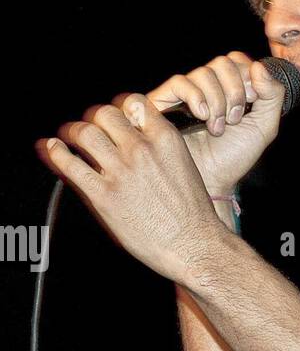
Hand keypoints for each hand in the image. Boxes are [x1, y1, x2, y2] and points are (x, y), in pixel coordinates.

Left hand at [35, 92, 229, 284]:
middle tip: (90, 128)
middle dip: (94, 118)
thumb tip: (132, 136)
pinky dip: (56, 152)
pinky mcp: (103, 195)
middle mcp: (142, 150)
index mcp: (165, 139)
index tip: (115, 118)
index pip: (133, 103)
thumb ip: (159, 148)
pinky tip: (52, 148)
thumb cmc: (192, 215)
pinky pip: (69, 164)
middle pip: (105, 114)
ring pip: (85, 132)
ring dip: (73, 131)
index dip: (120, 108)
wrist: (194, 246)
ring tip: (69, 136)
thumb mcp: (183, 168)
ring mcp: (121, 171)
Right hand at [145, 51, 284, 195]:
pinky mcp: (165, 101)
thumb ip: (273, 95)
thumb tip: (259, 66)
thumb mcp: (264, 126)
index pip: (238, 60)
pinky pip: (180, 82)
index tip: (252, 102)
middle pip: (223, 63)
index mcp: (230, 87)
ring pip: (203, 72)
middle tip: (234, 119)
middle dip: (234, 92)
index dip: (247, 77)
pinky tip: (201, 117)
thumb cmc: (235, 156)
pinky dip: (195, 96)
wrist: (212, 179)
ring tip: (217, 128)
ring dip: (217, 101)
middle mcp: (208, 86)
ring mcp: (186, 92)